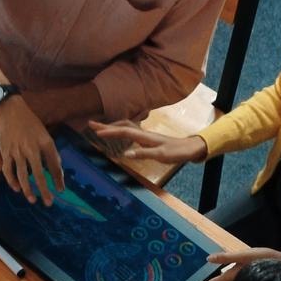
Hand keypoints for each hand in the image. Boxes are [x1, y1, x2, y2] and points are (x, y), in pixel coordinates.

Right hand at [0, 96, 60, 205]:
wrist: (9, 110)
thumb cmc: (29, 121)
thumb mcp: (43, 133)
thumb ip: (48, 150)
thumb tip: (54, 167)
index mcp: (45, 142)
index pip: (54, 165)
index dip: (58, 179)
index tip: (60, 190)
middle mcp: (31, 148)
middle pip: (39, 174)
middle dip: (45, 190)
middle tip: (49, 203)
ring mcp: (17, 151)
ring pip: (22, 175)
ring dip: (28, 189)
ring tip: (33, 199)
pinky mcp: (5, 152)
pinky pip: (8, 170)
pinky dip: (12, 181)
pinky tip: (17, 189)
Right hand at [87, 120, 207, 165]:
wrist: (189, 148)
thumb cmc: (176, 152)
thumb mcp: (160, 155)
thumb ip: (143, 153)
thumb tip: (124, 153)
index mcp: (144, 136)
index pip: (123, 132)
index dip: (109, 131)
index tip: (95, 132)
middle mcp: (143, 133)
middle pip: (121, 126)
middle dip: (106, 125)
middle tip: (90, 125)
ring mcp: (145, 135)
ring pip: (125, 127)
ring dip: (112, 127)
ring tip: (99, 128)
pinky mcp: (147, 138)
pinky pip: (129, 132)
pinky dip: (119, 131)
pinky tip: (117, 135)